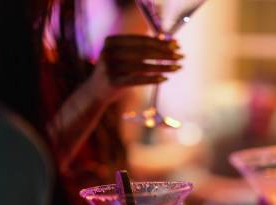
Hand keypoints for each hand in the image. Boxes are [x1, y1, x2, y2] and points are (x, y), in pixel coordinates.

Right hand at [49, 34, 182, 172]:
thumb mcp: (124, 57)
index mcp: (111, 41)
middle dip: (165, 53)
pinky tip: (165, 78)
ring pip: (142, 66)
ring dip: (163, 66)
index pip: (141, 40)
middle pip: (143, 52)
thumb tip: (167, 43)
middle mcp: (108, 52)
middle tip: (180, 56)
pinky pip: (138, 79)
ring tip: (177, 67)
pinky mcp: (113, 82)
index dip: (160, 42)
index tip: (176, 45)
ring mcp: (110, 67)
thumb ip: (140, 50)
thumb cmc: (115, 73)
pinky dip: (152, 78)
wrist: (94, 93)